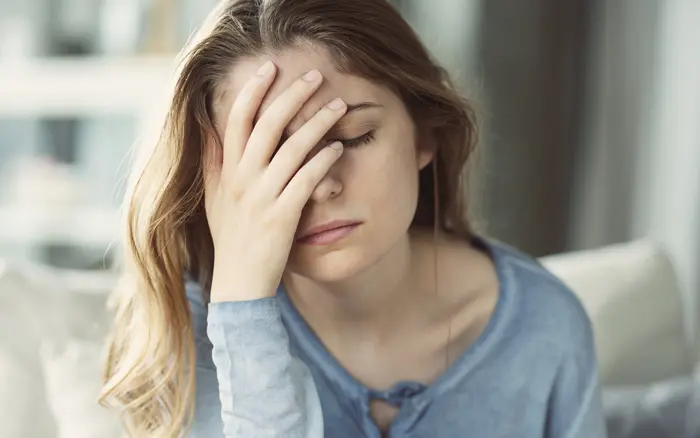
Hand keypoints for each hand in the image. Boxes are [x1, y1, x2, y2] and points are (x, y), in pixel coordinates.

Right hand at [204, 62, 346, 301]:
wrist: (239, 285)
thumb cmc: (231, 240)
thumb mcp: (215, 200)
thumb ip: (213, 164)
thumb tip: (211, 128)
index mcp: (227, 172)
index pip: (236, 121)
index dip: (252, 91)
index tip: (270, 68)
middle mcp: (242, 180)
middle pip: (267, 126)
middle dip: (292, 96)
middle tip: (316, 77)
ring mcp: (262, 198)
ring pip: (291, 149)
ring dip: (317, 123)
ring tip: (338, 105)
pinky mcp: (282, 217)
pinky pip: (306, 180)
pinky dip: (323, 160)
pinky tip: (338, 147)